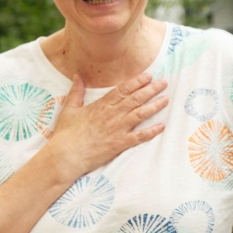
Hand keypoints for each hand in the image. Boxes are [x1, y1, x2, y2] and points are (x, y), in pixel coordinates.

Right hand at [46, 72, 168, 178]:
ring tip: (166, 99)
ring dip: (155, 106)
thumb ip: (76, 91)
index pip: (123, 89)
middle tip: (164, 83)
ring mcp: (118, 129)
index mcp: (101, 105)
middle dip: (151, 89)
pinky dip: (152, 131)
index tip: (149, 76)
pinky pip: (140, 137)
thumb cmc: (66, 134)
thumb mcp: (69, 109)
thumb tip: (77, 76)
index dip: (138, 81)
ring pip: (141, 114)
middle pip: (136, 99)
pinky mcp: (120, 144)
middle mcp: (112, 115)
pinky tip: (162, 126)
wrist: (66, 156)